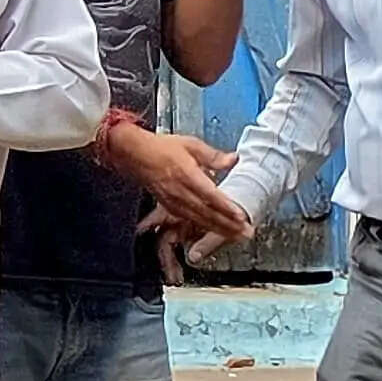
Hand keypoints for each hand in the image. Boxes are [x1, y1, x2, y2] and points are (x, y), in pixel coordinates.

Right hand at [105, 120, 251, 242]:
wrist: (135, 155)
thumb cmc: (161, 148)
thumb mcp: (190, 144)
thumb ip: (213, 155)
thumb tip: (232, 159)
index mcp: (186, 174)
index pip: (210, 195)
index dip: (226, 207)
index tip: (240, 215)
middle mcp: (180, 192)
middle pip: (207, 213)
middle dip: (228, 225)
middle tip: (245, 233)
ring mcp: (174, 201)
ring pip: (199, 220)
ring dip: (219, 230)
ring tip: (235, 236)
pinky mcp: (169, 207)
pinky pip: (189, 220)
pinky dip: (204, 227)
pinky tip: (215, 231)